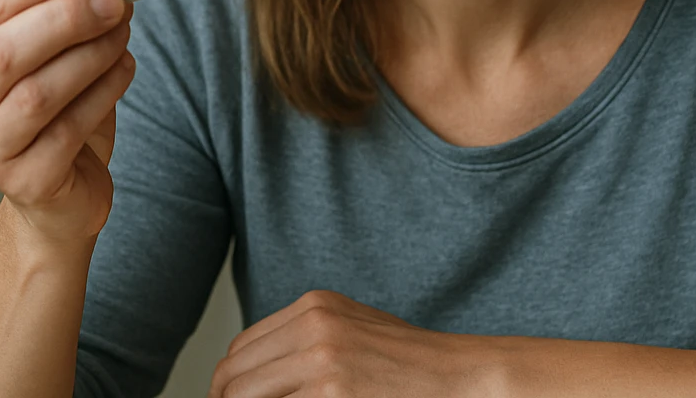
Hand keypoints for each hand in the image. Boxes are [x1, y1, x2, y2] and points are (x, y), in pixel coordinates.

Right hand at [0, 0, 136, 249]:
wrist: (63, 193)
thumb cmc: (61, 111)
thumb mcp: (53, 54)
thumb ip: (62, 10)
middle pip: (5, 50)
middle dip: (66, 16)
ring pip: (38, 93)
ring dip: (91, 55)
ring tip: (122, 33)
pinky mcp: (22, 182)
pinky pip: (68, 130)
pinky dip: (103, 93)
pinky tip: (123, 69)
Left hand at [208, 290, 486, 397]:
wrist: (464, 378)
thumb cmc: (414, 368)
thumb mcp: (355, 335)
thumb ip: (307, 346)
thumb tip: (250, 378)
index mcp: (316, 306)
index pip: (242, 348)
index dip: (231, 385)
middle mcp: (313, 324)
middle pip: (234, 375)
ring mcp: (321, 359)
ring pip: (243, 396)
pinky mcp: (330, 393)